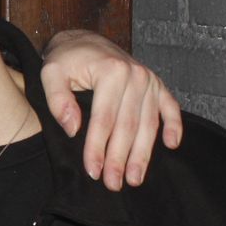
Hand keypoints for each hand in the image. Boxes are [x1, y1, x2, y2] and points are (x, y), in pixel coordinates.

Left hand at [39, 29, 182, 189]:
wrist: (83, 41)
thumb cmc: (66, 60)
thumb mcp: (50, 73)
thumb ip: (58, 101)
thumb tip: (73, 129)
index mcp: (111, 72)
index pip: (104, 119)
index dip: (98, 148)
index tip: (93, 171)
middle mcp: (135, 75)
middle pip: (128, 126)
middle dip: (120, 158)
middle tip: (113, 184)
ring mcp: (149, 80)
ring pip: (149, 123)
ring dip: (143, 153)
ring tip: (135, 178)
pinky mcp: (157, 84)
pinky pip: (170, 107)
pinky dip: (174, 125)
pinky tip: (172, 145)